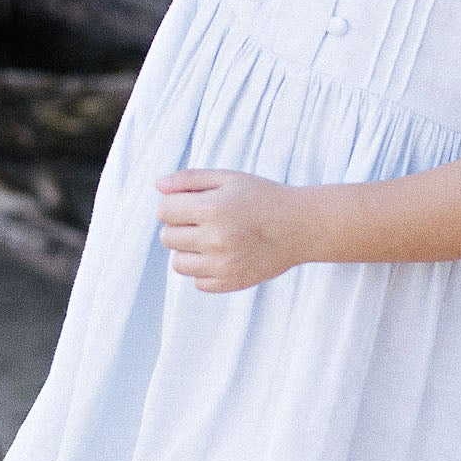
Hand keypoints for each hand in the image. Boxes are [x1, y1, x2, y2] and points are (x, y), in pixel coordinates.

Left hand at [156, 169, 309, 293]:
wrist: (302, 227)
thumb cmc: (264, 198)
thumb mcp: (229, 178)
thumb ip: (190, 179)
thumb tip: (158, 186)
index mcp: (212, 209)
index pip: (163, 211)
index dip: (175, 205)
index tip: (195, 204)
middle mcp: (215, 239)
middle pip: (167, 237)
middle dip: (181, 227)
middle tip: (207, 221)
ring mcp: (223, 264)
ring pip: (178, 263)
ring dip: (190, 251)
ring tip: (214, 240)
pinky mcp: (231, 282)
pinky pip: (198, 282)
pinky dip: (205, 270)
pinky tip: (225, 256)